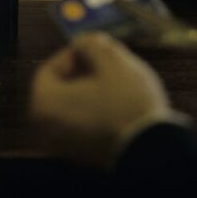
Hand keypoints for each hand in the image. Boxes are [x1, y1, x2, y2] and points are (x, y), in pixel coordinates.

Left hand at [29, 31, 170, 168]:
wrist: (151, 150)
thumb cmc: (128, 103)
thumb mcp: (112, 62)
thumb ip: (93, 44)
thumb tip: (86, 41)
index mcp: (45, 104)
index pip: (50, 69)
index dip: (73, 53)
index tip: (94, 48)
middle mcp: (47, 129)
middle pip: (62, 89)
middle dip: (84, 71)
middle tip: (107, 60)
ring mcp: (65, 146)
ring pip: (75, 107)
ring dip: (93, 91)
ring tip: (119, 80)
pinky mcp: (84, 156)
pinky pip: (84, 125)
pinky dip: (97, 111)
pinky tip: (121, 102)